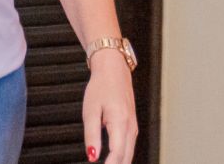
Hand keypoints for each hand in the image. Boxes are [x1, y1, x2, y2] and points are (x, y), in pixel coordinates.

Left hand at [82, 49, 136, 163]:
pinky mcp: (132, 126)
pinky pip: (129, 148)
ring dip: (119, 163)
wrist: (114, 69)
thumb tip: (92, 157)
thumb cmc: (101, 86)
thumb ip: (91, 135)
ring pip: (129, 155)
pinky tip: (113, 161)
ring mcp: (133, 127)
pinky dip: (122, 158)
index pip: (117, 155)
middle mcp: (130, 127)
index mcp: (120, 122)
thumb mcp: (90, 110)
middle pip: (126, 159)